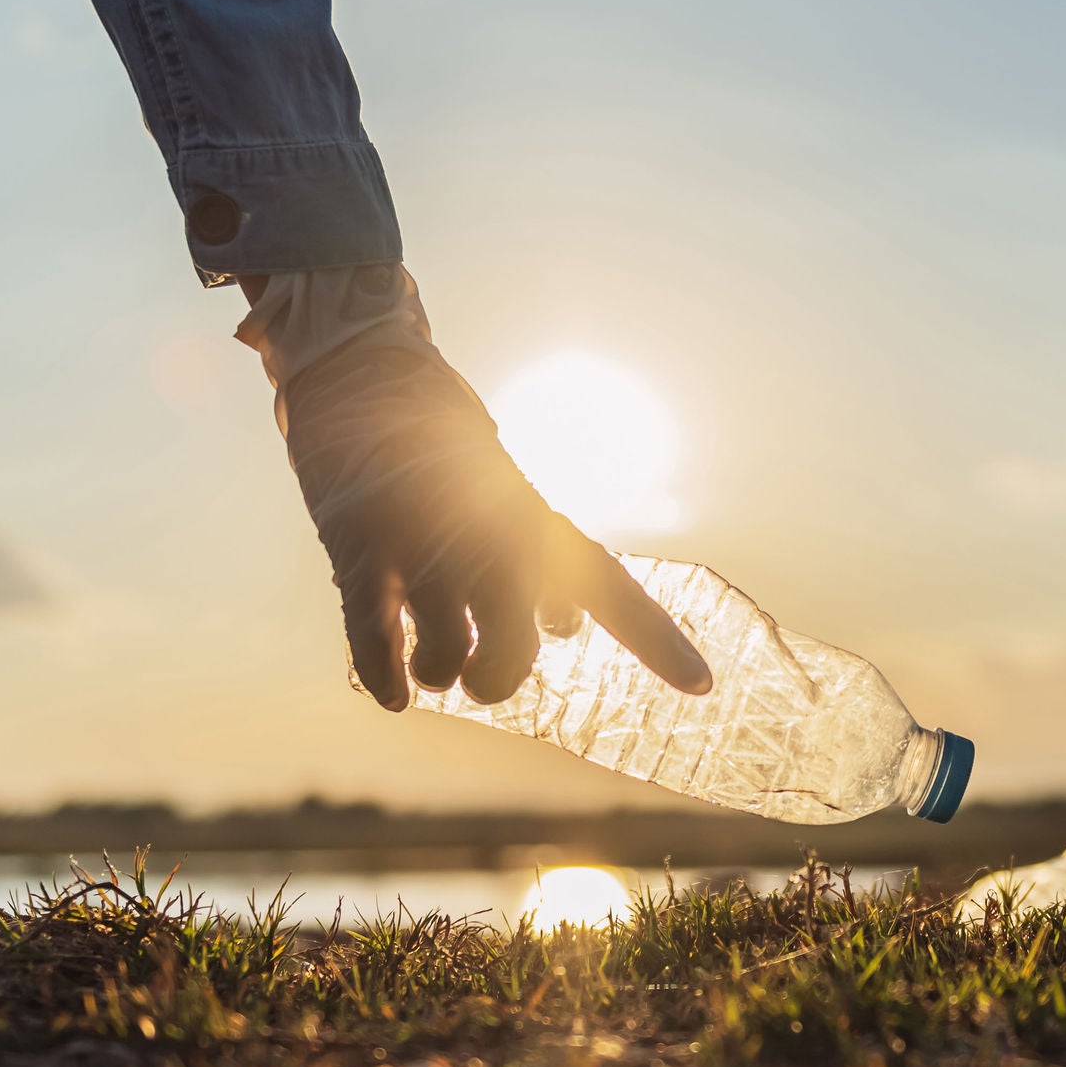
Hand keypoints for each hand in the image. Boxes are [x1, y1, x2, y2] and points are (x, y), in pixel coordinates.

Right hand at [257, 278, 710, 710]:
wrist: (365, 371)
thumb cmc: (443, 438)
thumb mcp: (508, 490)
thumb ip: (539, 558)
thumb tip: (562, 626)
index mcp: (534, 519)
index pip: (611, 589)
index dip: (658, 642)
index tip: (704, 685)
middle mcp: (491, 538)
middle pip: (515, 651)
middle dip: (497, 680)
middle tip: (482, 678)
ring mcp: (424, 549)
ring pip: (447, 658)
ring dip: (440, 674)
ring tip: (431, 665)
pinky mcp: (361, 555)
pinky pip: (375, 645)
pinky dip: (389, 678)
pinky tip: (395, 696)